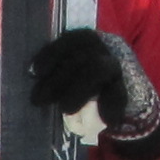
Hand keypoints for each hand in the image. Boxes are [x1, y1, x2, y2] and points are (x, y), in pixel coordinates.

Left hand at [26, 26, 159, 159]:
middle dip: (56, 79)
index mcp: (90, 42)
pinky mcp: (128, 90)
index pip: (72, 39)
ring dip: (76, 91)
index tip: (34, 72)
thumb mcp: (72, 72)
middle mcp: (105, 50)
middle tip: (38, 99)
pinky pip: (117, 96)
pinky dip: (109, 108)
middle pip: (80, 56)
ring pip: (96, 70)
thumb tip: (31, 76)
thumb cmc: (86, 84)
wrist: (127, 103)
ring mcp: (118, 68)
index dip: (51, 54)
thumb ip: (58, 70)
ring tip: (64, 109)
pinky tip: (103, 120)